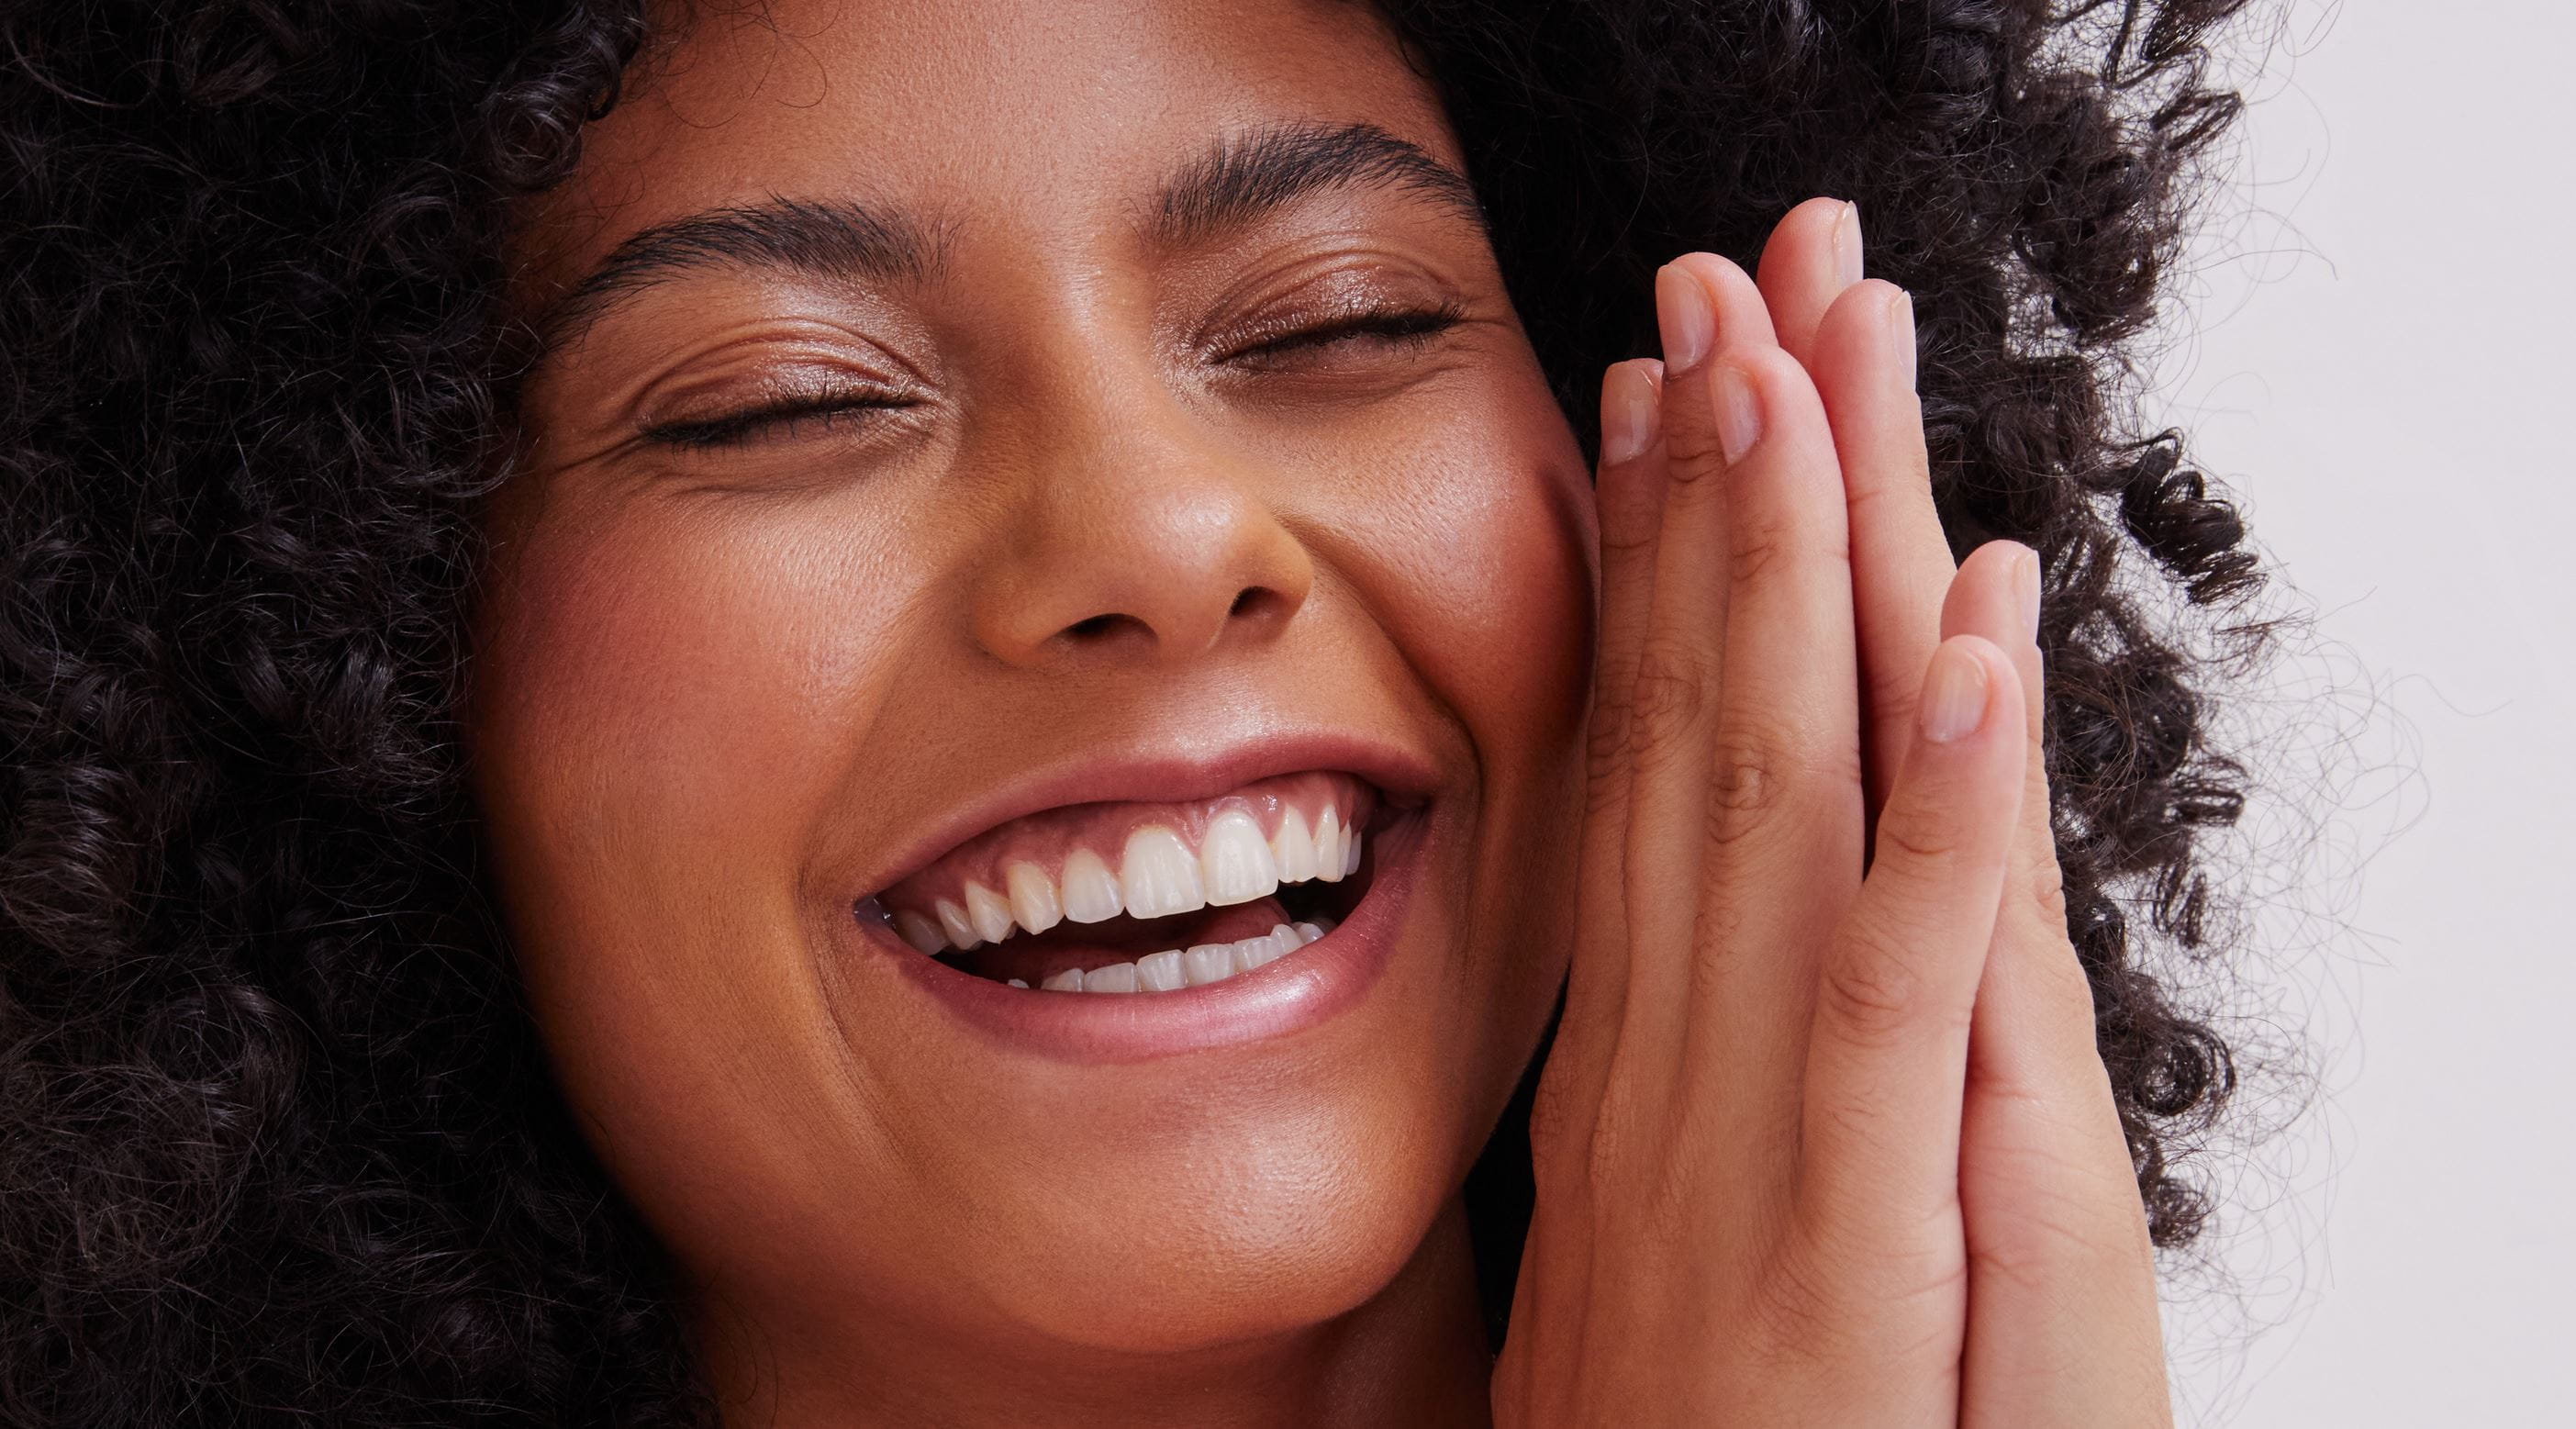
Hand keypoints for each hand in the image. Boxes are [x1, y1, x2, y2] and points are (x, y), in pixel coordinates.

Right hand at [1490, 200, 2169, 1425]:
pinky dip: (1945, 815)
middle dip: (1724, 492)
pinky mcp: (1846, 1219)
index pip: (1643, 764)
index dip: (1651, 569)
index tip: (1657, 405)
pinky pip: (1891, 985)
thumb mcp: (1630, 1253)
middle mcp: (1668, 1051)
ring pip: (1779, 804)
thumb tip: (1639, 975)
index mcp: (1634, 1050)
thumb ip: (1641, 1095)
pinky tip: (1976, 663)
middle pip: (1703, 726)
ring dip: (1799, 577)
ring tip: (1806, 380)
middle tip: (1730, 291)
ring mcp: (1744, 1125)